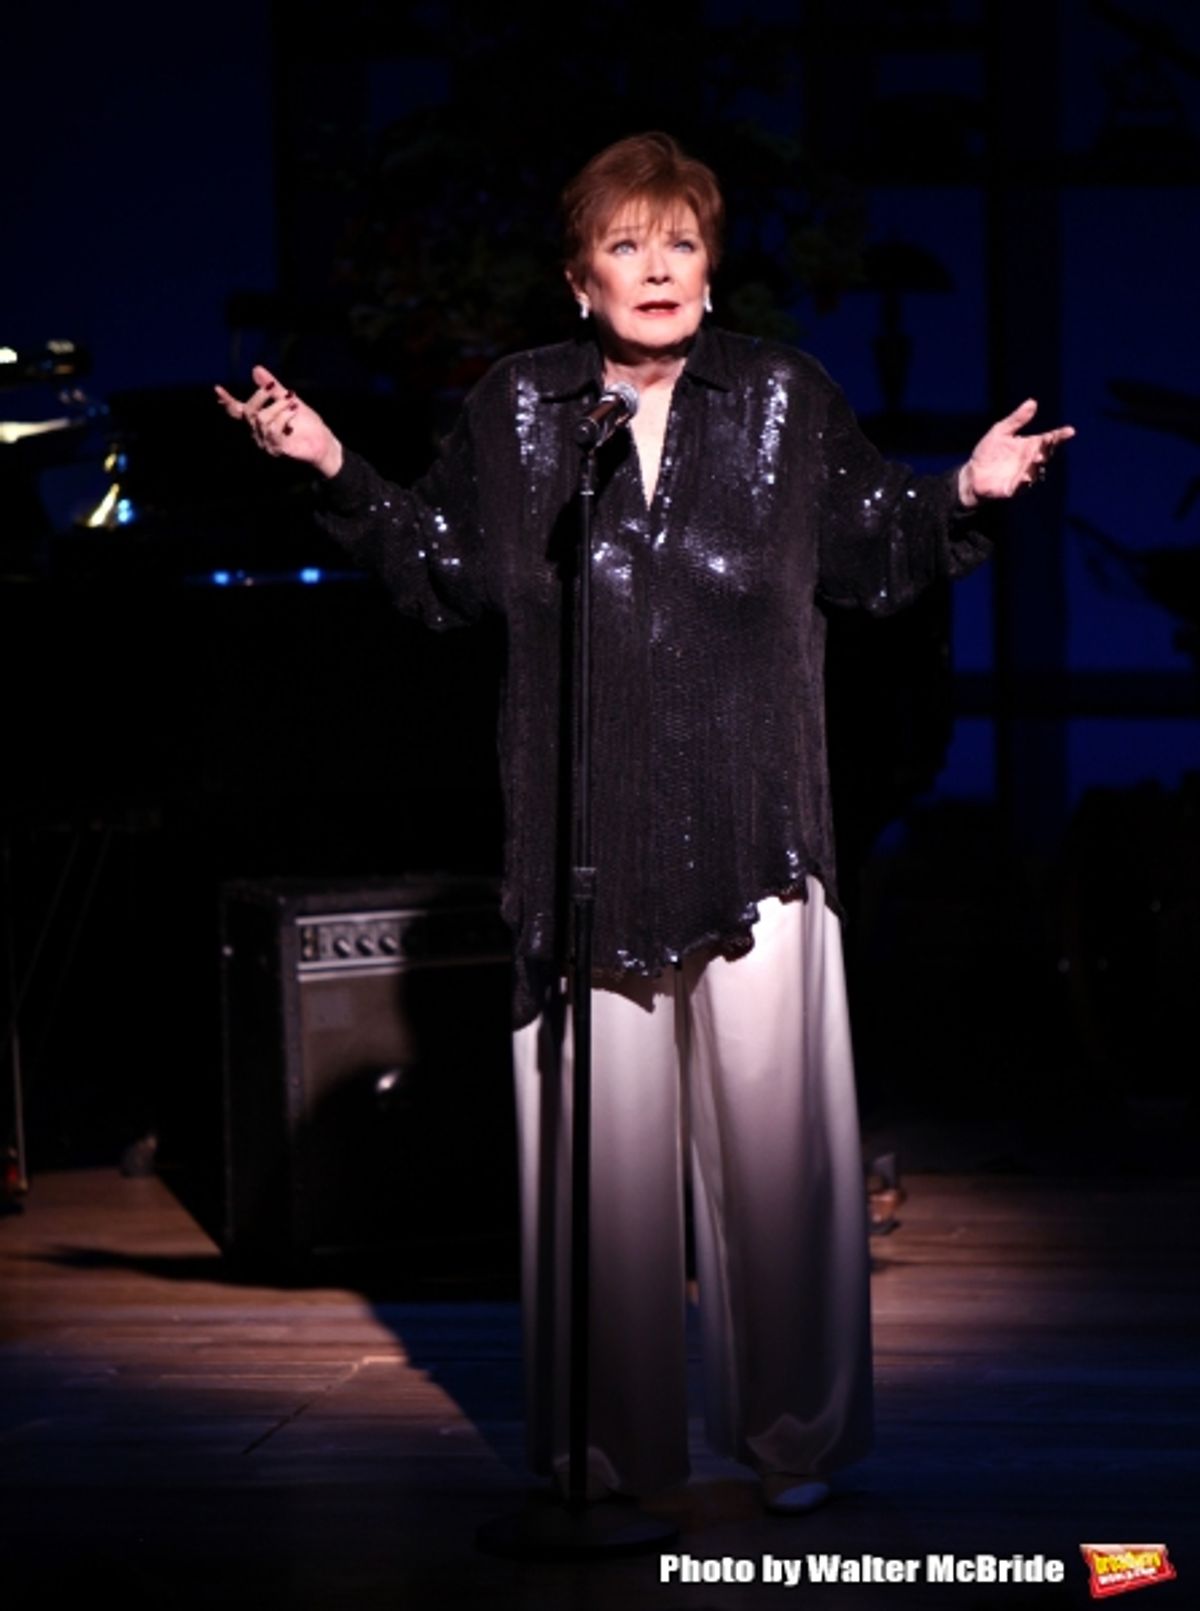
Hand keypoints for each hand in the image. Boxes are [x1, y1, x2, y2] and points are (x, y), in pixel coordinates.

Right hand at [213, 364, 343, 478]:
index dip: (227, 401)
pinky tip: (294, 411)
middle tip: (276, 388)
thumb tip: (255, 369)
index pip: (238, 412)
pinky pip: (274, 430)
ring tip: (292, 402)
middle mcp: (259, 433)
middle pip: (248, 412)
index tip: (217, 388)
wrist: (324, 442)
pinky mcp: (279, 450)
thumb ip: (273, 387)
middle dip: (261, 396)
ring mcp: (267, 443)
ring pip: (262, 419)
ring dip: (278, 406)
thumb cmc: (306, 424)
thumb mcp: (288, 400)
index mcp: (258, 421)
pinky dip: (284, 416)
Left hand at [958, 399, 1074, 505]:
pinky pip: (1022, 487)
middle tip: (1045, 443)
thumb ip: (1016, 419)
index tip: (1070, 431)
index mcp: (1030, 445)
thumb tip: (1032, 402)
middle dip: (1046, 449)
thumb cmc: (988, 452)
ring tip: (1036, 458)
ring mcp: (1024, 475)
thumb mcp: (1001, 431)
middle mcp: (1030, 461)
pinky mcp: (1014, 489)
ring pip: (1036, 471)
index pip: (1049, 440)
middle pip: (1044, 454)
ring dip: (1036, 465)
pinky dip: (1024, 483)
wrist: (972, 474)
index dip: (1060, 436)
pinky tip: (1025, 478)